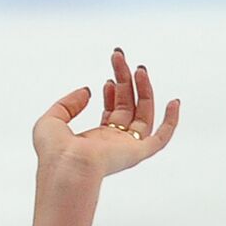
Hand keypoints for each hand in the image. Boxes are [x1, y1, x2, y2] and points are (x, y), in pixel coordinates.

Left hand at [32, 48, 180, 178]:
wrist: (65, 167)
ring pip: (144, 113)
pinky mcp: (137, 153)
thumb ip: (67, 104)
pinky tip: (174, 102)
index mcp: (95, 139)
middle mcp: (113, 143)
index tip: (107, 79)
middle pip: (128, 106)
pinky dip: (171, 121)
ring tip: (138, 69)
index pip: (112, 112)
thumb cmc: (53, 152)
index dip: (112, 92)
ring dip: (144, 89)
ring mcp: (126, 147)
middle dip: (125, 80)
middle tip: (120, 58)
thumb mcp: (51, 120)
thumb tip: (88, 91)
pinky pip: (161, 138)